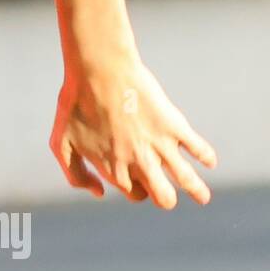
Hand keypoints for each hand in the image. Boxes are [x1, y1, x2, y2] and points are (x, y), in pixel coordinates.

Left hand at [50, 56, 216, 207]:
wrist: (97, 70)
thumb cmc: (75, 104)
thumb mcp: (61, 143)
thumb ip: (75, 174)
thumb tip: (100, 192)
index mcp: (114, 168)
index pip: (135, 193)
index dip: (137, 191)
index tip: (138, 182)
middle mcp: (138, 162)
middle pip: (163, 195)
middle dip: (166, 199)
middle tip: (169, 196)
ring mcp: (158, 144)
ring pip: (185, 178)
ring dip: (197, 191)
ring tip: (203, 199)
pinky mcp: (173, 125)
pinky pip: (198, 147)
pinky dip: (206, 157)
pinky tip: (210, 162)